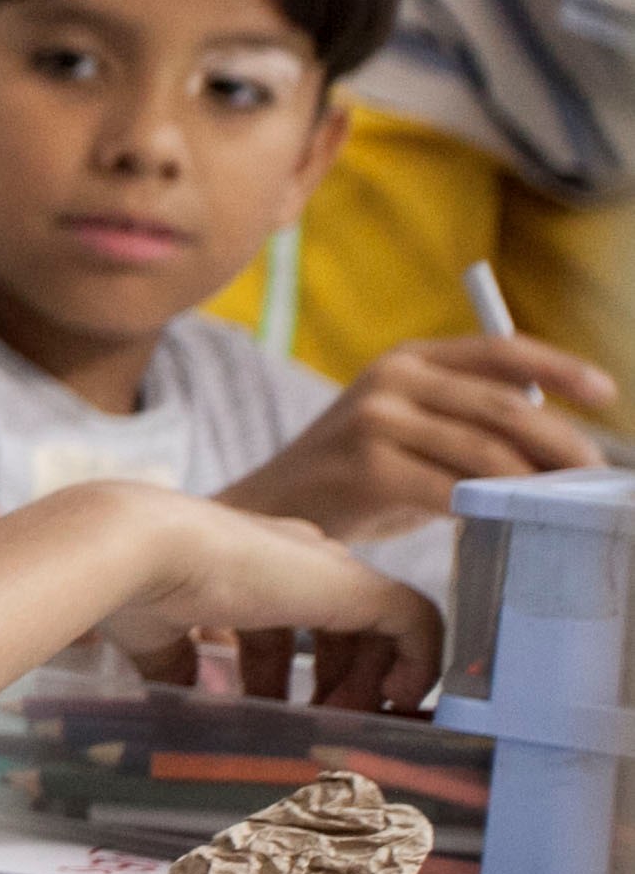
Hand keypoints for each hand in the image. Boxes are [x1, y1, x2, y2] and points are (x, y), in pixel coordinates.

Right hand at [88, 482, 440, 712]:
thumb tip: (181, 700)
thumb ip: (178, 665)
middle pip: (339, 628)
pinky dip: (418, 663)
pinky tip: (396, 699)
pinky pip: (416, 621)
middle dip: (335, 686)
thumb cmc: (133, 585)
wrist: (138, 547)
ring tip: (343, 725)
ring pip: (377, 627)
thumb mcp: (157, 637)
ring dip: (367, 684)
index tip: (283, 714)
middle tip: (318, 729)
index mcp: (245, 565)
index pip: (292, 620)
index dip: (295, 673)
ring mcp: (324, 568)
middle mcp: (292, 559)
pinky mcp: (354, 584)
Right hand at [224, 335, 614, 542]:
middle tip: (596, 478)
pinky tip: (511, 524)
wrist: (272, 511)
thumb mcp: (411, 432)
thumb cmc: (356, 480)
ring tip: (563, 508)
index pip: (498, 349)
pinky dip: (492, 509)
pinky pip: (454, 490)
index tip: (607, 392)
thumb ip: (469, 424)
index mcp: (407, 359)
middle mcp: (391, 379)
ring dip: (537, 485)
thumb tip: (562, 446)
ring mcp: (376, 421)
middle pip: (504, 406)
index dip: (558, 367)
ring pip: (487, 452)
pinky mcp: (367, 467)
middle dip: (563, 444)